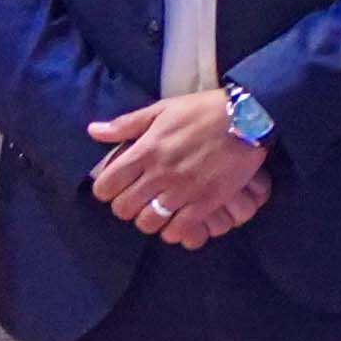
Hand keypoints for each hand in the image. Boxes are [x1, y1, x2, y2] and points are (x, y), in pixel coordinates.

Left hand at [85, 90, 269, 246]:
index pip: (107, 186)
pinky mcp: (206, 201)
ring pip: (148, 222)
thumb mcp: (162, 109)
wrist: (248, 117)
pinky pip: (178, 230)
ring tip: (157, 211)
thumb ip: (126, 124)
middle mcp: (160, 173)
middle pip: (124, 208)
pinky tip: (177, 221)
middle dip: (125, 207)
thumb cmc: (202, 111)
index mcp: (146, 150)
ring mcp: (184, 190)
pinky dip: (173, 230)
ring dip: (148, 220)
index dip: (106, 190)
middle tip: (137, 200)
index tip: (116, 187)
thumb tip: (92, 131)